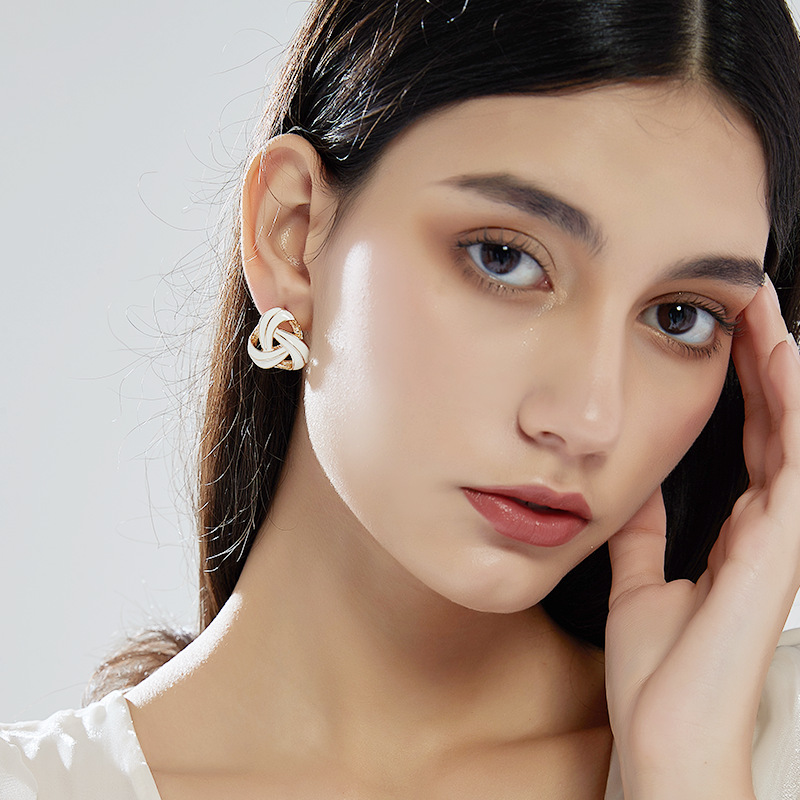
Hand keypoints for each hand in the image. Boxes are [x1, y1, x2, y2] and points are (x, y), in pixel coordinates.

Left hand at [604, 278, 799, 799]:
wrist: (664, 730)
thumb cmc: (659, 672)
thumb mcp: (640, 585)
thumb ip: (643, 538)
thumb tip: (630, 491)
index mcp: (735, 532)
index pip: (746, 441)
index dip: (740, 388)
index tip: (722, 336)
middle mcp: (766, 525)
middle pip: (772, 424)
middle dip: (762, 362)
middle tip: (748, 301)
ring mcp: (781, 533)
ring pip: (792, 431)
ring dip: (781, 368)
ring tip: (765, 310)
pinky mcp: (782, 543)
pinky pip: (792, 459)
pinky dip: (791, 406)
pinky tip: (783, 358)